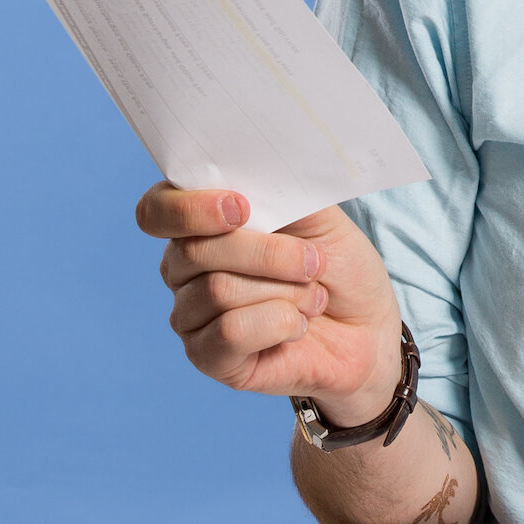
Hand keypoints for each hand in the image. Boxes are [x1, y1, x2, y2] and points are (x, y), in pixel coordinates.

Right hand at [136, 185, 407, 424]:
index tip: (240, 208)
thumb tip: (247, 164)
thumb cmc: (337, 267)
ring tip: (312, 297)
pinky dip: (279, 323)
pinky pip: (230, 333)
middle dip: (268, 254)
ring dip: (285, 291)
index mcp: (199, 225)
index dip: (188, 209)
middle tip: (313, 262)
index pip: (155, 211)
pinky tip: (298, 325)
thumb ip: (278, 189)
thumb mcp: (318, 215)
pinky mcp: (209, 358)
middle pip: (194, 251)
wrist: (367, 329)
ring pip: (218, 291)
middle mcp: (183, 270)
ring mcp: (191, 317)